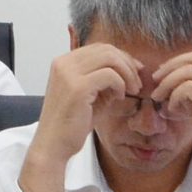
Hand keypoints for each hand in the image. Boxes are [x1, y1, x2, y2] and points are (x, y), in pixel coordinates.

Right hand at [15, 44, 141, 191]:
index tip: (134, 72)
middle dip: (127, 64)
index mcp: (63, 62)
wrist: (54, 144)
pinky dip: (120, 84)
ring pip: (110, 58)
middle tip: (136, 83)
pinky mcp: (78, 87)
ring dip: (127, 74)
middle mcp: (63, 63)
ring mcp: (68, 74)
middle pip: (106, 50)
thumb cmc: (72, 123)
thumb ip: (103, 79)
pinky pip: (110, 75)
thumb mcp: (89, 95)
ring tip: (131, 91)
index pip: (99, 48)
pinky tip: (119, 98)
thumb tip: (129, 67)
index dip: (121, 57)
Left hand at [150, 51, 191, 191]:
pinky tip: (174, 110)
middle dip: (171, 66)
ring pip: (190, 72)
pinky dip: (175, 97)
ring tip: (160, 98)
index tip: (164, 73)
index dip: (180, 61)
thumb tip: (173, 77)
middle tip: (156, 80)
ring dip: (169, 83)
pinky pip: (188, 88)